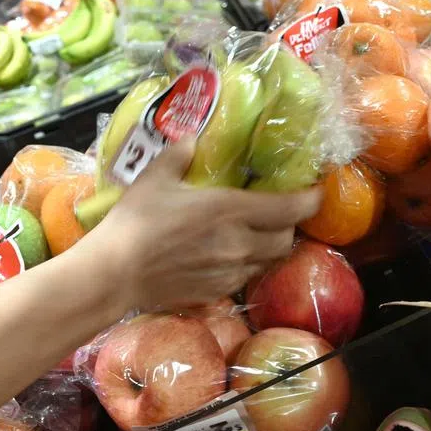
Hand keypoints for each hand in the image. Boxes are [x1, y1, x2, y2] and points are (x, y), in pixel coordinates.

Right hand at [86, 138, 320, 311]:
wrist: (115, 273)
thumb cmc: (135, 221)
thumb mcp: (155, 178)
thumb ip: (179, 155)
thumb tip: (192, 138)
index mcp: (230, 210)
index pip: (290, 208)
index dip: (310, 200)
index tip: (315, 191)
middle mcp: (239, 243)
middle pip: (287, 238)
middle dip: (289, 225)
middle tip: (278, 211)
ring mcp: (230, 272)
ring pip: (269, 260)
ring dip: (269, 246)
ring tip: (256, 234)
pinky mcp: (218, 292)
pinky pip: (246, 277)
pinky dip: (247, 264)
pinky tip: (229, 255)